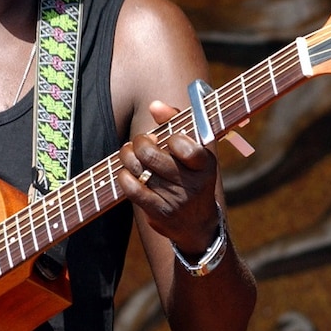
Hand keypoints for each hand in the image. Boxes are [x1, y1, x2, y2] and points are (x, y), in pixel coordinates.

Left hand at [118, 100, 219, 251]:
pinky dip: (124, 176)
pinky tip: (127, 172)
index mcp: (205, 164)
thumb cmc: (192, 176)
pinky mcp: (159, 213)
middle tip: (141, 142)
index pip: (184, 145)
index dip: (170, 137)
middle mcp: (192, 183)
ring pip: (139, 169)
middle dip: (139, 142)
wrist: (197, 225)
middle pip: (151, 155)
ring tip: (130, 153)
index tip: (166, 138)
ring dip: (128, 156)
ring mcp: (175, 200)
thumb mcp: (194, 150)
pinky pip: (132, 189)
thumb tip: (155, 105)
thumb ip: (177, 122)